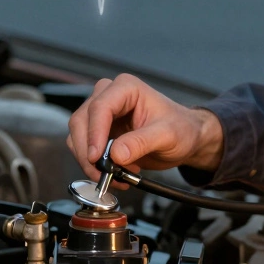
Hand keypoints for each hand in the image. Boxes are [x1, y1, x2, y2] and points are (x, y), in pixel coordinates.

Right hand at [66, 74, 224, 185]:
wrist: (185, 139)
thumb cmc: (181, 129)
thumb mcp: (167, 136)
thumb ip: (142, 143)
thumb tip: (116, 154)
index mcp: (126, 88)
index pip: (100, 107)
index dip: (94, 133)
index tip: (97, 157)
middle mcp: (109, 96)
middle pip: (82, 121)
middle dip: (88, 151)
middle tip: (103, 173)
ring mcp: (102, 114)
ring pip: (77, 136)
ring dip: (89, 161)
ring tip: (115, 175)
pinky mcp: (99, 131)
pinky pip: (84, 148)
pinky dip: (93, 165)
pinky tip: (115, 173)